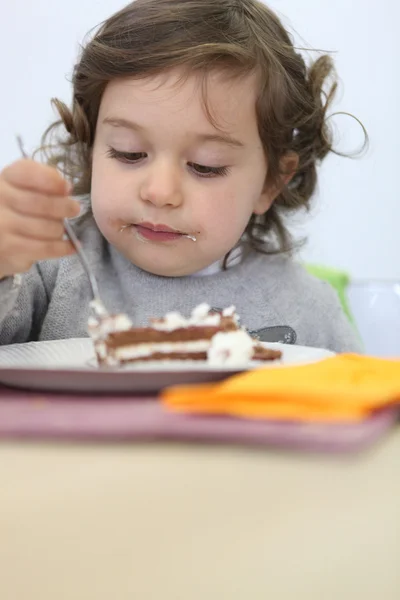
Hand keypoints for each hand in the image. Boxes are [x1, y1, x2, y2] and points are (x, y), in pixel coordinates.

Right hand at [0, 159, 79, 278]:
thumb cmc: (14, 210)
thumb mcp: (22, 189)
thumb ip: (42, 181)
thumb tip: (66, 188)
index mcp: (4, 180)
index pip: (28, 173)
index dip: (52, 181)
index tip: (67, 188)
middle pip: (41, 202)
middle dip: (64, 207)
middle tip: (74, 209)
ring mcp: (3, 227)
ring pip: (48, 228)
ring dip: (60, 229)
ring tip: (61, 229)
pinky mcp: (10, 251)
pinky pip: (46, 248)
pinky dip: (63, 247)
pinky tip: (70, 246)